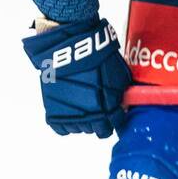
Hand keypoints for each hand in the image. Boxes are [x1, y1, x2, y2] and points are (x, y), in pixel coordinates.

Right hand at [22, 18, 130, 137]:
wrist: (69, 48)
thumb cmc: (97, 57)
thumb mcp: (119, 75)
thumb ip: (122, 94)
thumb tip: (123, 103)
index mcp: (109, 109)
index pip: (114, 126)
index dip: (114, 119)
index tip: (111, 113)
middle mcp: (92, 117)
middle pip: (98, 130)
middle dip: (99, 120)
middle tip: (96, 107)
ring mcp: (72, 116)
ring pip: (80, 129)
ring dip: (83, 120)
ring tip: (81, 104)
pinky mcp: (54, 112)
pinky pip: (61, 128)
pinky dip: (65, 123)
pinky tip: (68, 111)